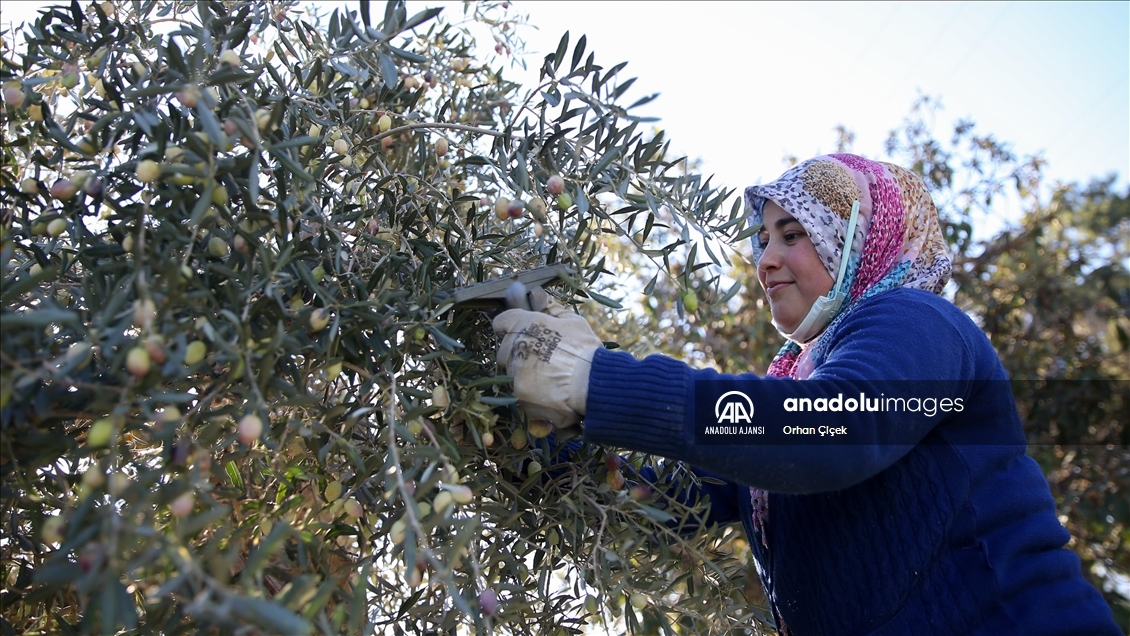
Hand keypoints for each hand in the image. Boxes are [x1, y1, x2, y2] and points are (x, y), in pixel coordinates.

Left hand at [492, 300, 601, 428]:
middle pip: (505, 350)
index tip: (524, 333)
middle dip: (518, 352)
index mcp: (523, 324)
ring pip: (512, 372)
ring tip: (550, 376)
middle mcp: (513, 347)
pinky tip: (549, 390)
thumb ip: (549, 308)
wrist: (592, 382)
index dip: (512, 327)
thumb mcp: (571, 321)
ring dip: (524, 373)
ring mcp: (514, 372)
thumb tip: (536, 293)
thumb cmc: (583, 348)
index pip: (501, 322)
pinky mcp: (519, 394)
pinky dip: (531, 392)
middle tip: (543, 357)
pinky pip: (520, 391)